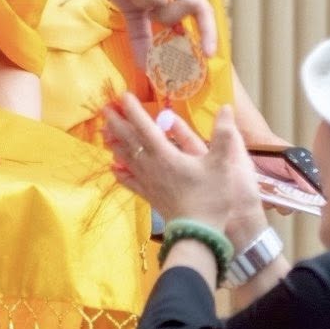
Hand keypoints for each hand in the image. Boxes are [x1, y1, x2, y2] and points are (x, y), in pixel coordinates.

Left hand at [103, 98, 264, 240]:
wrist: (198, 233)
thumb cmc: (211, 196)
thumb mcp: (223, 163)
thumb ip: (224, 134)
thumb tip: (226, 107)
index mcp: (165, 154)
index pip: (144, 127)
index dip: (133, 110)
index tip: (123, 95)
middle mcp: (151, 166)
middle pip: (129, 140)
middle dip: (116, 122)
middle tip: (104, 108)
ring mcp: (148, 182)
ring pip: (125, 159)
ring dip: (114, 143)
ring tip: (103, 133)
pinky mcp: (149, 197)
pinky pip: (129, 182)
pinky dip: (120, 173)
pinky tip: (112, 169)